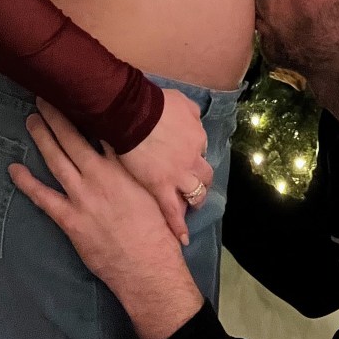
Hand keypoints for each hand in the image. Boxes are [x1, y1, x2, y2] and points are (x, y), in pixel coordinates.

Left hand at [8, 100, 203, 338]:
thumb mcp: (155, 187)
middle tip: (45, 96)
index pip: (103, 127)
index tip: (79, 91)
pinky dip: (27, 182)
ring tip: (31, 119)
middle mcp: (101, 175)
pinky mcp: (70, 220)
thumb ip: (141, 164)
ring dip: (42, 137)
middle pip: (74, 138)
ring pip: (57, 160)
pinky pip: (43, 198)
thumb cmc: (157, 227)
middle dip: (58, 115)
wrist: (148, 265)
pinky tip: (15, 168)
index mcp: (124, 166)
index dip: (89, 108)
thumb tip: (135, 143)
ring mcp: (83, 197)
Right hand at [117, 87, 212, 244]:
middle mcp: (192, 159)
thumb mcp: (180, 100)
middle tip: (195, 186)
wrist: (134, 115)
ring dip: (194, 202)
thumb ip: (190, 111)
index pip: (199, 149)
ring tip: (191, 208)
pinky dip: (178, 226)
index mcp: (197, 136)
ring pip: (194, 194)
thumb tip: (194, 117)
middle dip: (201, 181)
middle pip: (204, 175)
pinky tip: (182, 238)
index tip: (185, 157)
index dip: (192, 154)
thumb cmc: (154, 103)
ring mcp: (178, 175)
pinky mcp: (161, 188)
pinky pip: (172, 211)